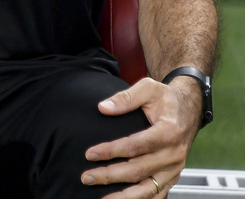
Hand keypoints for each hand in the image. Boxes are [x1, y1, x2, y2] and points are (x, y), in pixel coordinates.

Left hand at [81, 76, 201, 197]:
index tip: (90, 154)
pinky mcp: (173, 177)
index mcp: (168, 132)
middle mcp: (173, 154)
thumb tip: (103, 108)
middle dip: (110, 175)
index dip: (111, 151)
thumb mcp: (149, 88)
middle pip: (137, 170)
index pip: (135, 146)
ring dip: (123, 196)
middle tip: (87, 177)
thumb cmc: (166, 97)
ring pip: (147, 189)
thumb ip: (126, 97)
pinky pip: (157, 195)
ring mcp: (174, 169)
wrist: (189, 108)